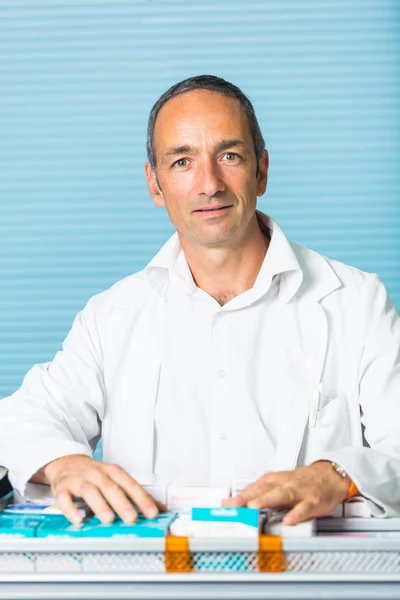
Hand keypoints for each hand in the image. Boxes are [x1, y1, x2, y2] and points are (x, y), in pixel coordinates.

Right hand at [37, 454, 165, 524]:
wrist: (65, 461)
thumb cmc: (94, 474)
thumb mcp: (115, 479)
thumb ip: (135, 494)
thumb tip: (161, 508)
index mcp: (112, 471)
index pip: (129, 484)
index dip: (141, 498)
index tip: (152, 513)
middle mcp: (96, 473)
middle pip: (111, 487)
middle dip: (122, 503)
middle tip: (132, 518)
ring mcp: (78, 480)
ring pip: (90, 491)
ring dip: (100, 505)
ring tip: (108, 519)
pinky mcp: (62, 488)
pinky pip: (65, 498)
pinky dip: (71, 509)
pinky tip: (78, 520)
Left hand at [222, 461, 349, 524]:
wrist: (330, 475)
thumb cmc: (302, 481)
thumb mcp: (280, 483)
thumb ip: (262, 493)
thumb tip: (242, 504)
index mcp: (274, 480)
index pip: (253, 488)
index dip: (238, 496)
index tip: (224, 504)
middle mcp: (284, 483)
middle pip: (263, 489)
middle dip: (247, 497)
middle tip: (233, 504)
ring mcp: (299, 491)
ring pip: (281, 495)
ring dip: (266, 500)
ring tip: (254, 507)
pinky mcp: (313, 500)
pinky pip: (304, 508)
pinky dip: (296, 514)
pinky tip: (289, 521)